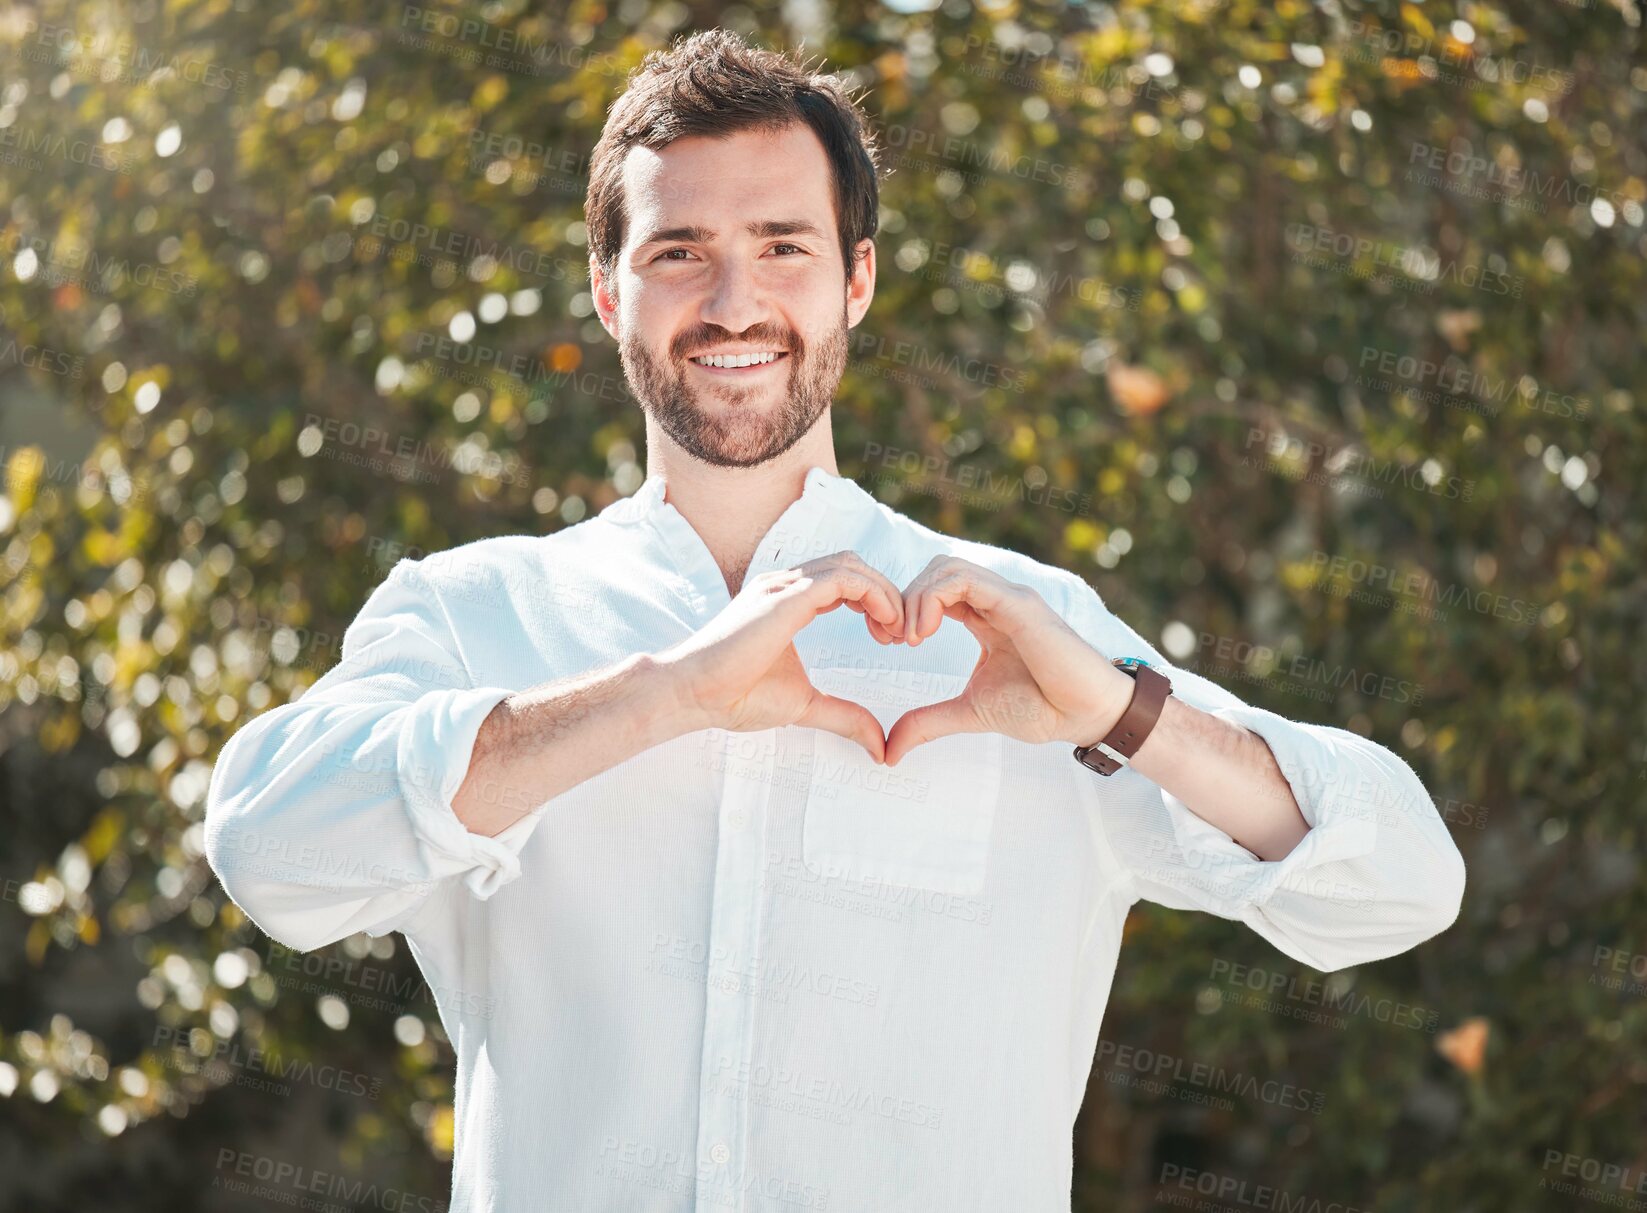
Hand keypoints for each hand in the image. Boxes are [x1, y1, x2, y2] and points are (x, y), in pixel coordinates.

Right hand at [658, 551, 905, 762]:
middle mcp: (786, 584)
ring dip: (884, 594)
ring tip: (896, 632)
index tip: (889, 640)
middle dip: (885, 595)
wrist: (692, 694)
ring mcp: (784, 585)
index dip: (875, 602)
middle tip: (901, 636)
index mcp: (787, 600)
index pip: (844, 580)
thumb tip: (880, 747)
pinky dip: (873, 595)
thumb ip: (844, 717)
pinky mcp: (786, 597)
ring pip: (851, 565)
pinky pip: (844, 579)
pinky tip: (885, 626)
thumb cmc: (734, 696)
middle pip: (852, 565)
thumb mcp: (805, 705)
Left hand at [884, 556, 1134, 765]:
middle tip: (889, 638)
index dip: (903, 608)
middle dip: (903, 597)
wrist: (1086, 716)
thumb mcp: (971, 712)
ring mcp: (1008, 597)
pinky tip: (924, 632)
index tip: (886, 642)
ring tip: (909, 637)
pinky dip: (934, 598)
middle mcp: (996, 599)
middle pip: (936, 569)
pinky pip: (966, 580)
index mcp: (985, 616)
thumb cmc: (1043, 708)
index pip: (935, 589)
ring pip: (947, 567)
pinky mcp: (1018, 604)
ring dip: (915, 597)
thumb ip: (929, 722)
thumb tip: (890, 750)